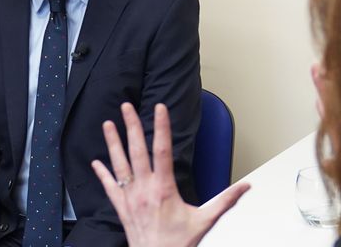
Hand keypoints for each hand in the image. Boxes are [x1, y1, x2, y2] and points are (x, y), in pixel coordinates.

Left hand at [92, 103, 249, 246]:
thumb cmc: (177, 243)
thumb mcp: (205, 220)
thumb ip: (225, 200)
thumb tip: (244, 187)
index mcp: (164, 188)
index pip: (162, 149)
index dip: (161, 126)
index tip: (159, 108)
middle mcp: (144, 189)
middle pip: (136, 150)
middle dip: (131, 126)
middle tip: (126, 107)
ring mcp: (130, 198)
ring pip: (119, 164)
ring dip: (113, 143)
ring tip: (108, 125)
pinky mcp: (122, 208)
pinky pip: (110, 187)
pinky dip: (102, 174)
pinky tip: (96, 162)